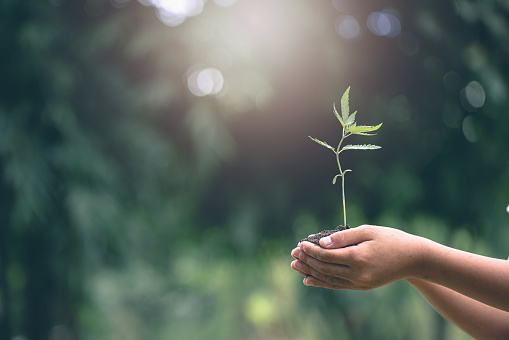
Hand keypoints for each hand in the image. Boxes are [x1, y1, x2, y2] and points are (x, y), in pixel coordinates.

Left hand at [291, 225, 425, 289]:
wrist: (413, 258)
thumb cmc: (390, 239)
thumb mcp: (367, 231)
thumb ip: (343, 237)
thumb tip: (322, 243)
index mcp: (358, 257)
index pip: (327, 255)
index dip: (311, 250)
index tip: (300, 243)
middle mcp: (358, 274)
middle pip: (325, 268)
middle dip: (307, 260)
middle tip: (292, 253)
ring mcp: (360, 283)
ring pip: (328, 279)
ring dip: (310, 272)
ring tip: (295, 266)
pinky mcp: (362, 286)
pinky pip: (337, 285)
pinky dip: (321, 282)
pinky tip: (309, 280)